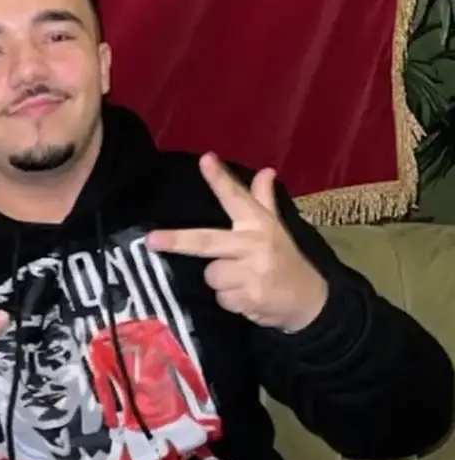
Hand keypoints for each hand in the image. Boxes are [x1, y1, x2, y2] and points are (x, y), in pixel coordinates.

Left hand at [146, 153, 327, 332]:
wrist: (308, 300)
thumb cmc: (284, 259)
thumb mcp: (275, 229)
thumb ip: (263, 201)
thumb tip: (265, 171)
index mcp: (259, 224)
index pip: (237, 198)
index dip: (220, 180)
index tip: (205, 159)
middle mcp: (254, 244)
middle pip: (206, 241)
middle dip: (177, 240)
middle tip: (151, 240)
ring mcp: (251, 272)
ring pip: (210, 274)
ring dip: (221, 281)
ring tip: (243, 280)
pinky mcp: (248, 298)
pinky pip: (220, 297)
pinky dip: (229, 299)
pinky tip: (247, 296)